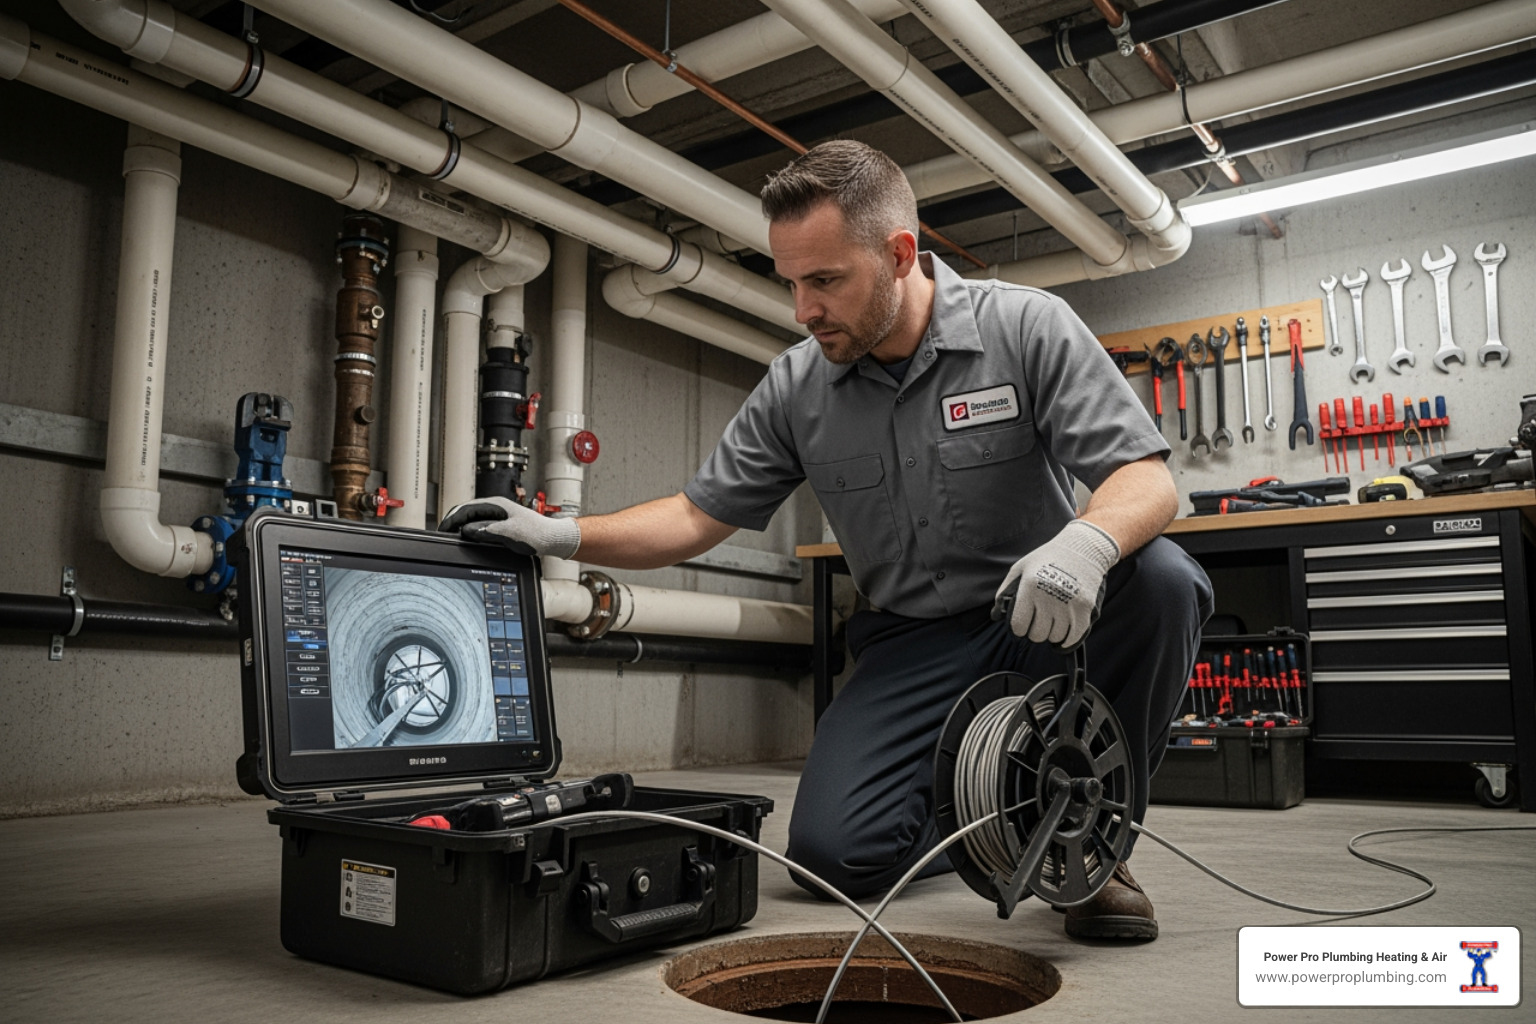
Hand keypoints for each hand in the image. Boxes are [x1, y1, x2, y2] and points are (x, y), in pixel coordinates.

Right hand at [438, 496, 579, 558]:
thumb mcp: (510, 533)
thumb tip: (467, 530)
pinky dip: (469, 530)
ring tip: (451, 536)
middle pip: (466, 511)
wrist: (552, 538)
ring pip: (471, 518)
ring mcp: (497, 515)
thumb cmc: (537, 533)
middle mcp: (495, 507)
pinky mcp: (500, 523)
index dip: (452, 520)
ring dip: (460, 525)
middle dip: (452, 521)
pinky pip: (479, 524)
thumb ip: (488, 530)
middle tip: (443, 534)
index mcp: (496, 505)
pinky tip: (467, 538)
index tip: (443, 530)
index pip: (465, 509)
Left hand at [994, 520, 1118, 647]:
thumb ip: (1005, 591)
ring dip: (1051, 634)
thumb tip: (996, 615)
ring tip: (1052, 623)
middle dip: (1035, 632)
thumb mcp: (1020, 568)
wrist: (1082, 548)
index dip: (1018, 628)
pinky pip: (1073, 636)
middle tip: (1038, 623)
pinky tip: (1063, 633)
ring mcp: (1069, 604)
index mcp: (1030, 587)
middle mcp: (1049, 597)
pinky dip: (1066, 640)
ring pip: (1055, 637)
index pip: (1019, 625)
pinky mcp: (1085, 608)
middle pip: (1037, 634)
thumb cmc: (1046, 559)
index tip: (1022, 624)